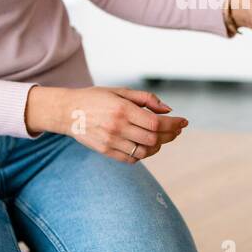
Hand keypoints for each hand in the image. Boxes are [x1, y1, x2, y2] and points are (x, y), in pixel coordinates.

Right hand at [28, 85, 187, 163]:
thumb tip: (169, 110)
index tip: (183, 122)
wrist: (67, 112)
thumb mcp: (120, 92)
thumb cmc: (96, 98)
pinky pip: (131, 159)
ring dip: (159, 146)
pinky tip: (147, 145)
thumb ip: (146, 99)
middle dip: (170, 135)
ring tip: (163, 138)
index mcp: (122, 109)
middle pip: (154, 138)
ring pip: (145, 151)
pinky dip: (144, 154)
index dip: (173, 124)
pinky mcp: (106, 151)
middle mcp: (117, 127)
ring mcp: (111, 142)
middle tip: (176, 130)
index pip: (156, 122)